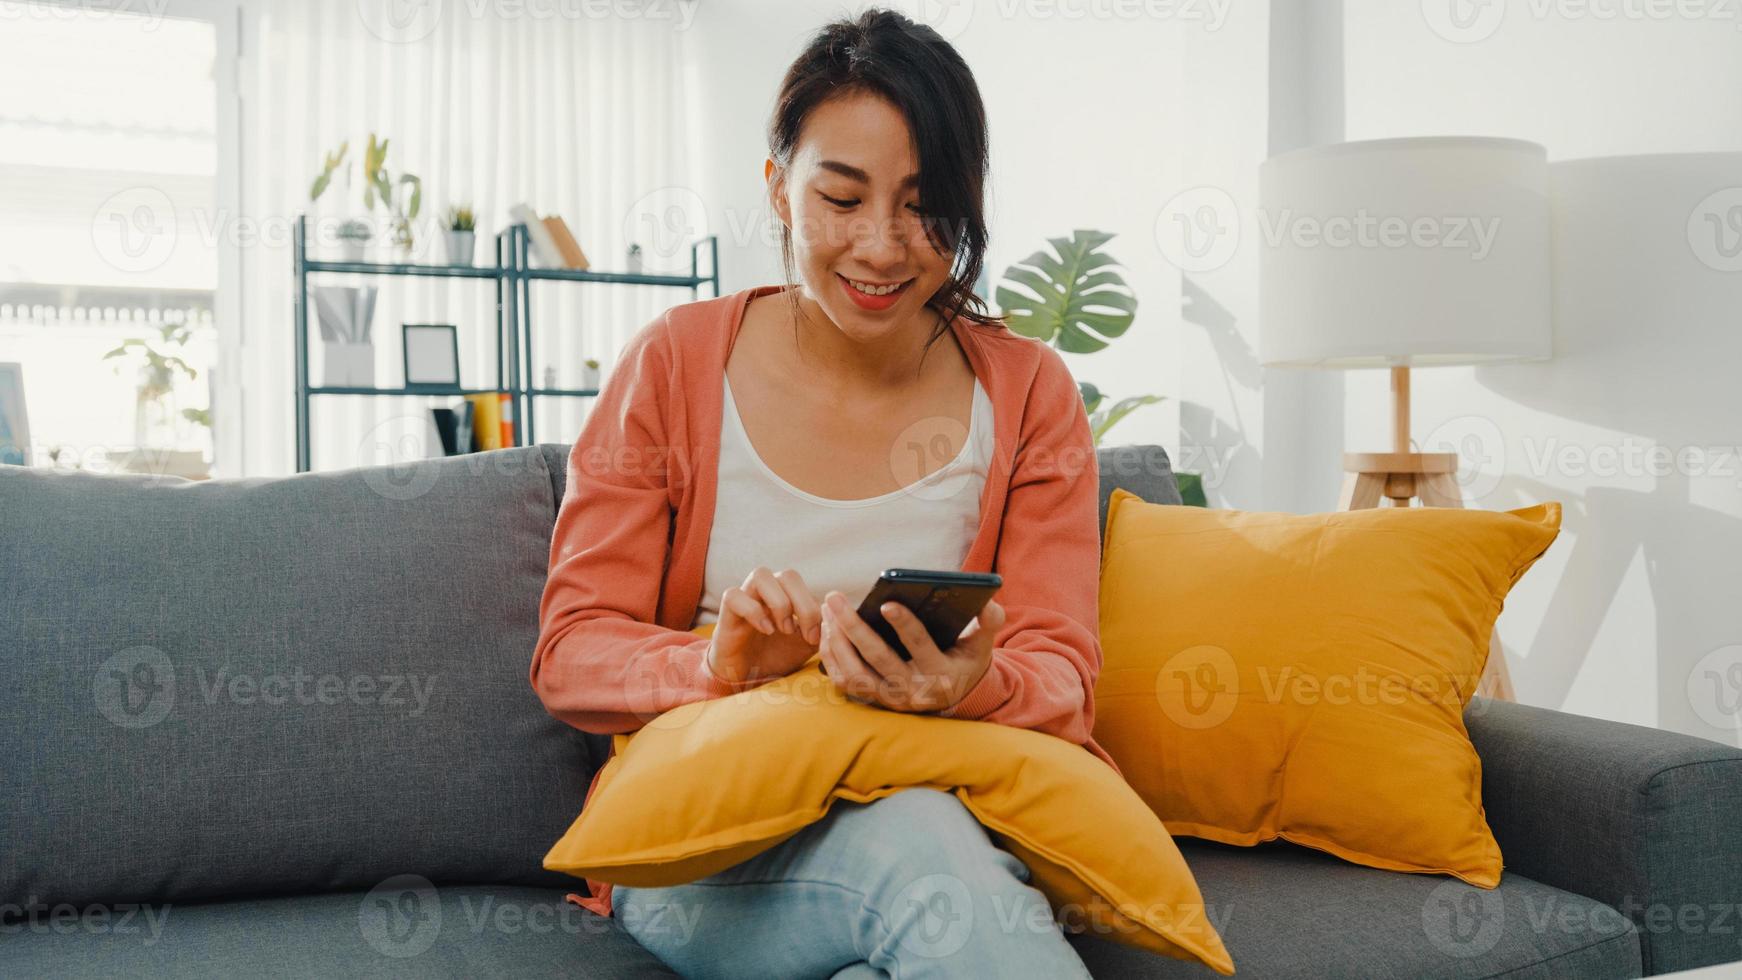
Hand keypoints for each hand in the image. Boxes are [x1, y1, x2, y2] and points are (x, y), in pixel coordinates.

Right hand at [704, 567, 823, 686]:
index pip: (807, 586)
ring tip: (783, 629)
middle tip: (801, 633)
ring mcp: (746, 598)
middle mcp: (767, 591)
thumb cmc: (775, 656)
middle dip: (802, 603)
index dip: (814, 608)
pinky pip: (734, 595)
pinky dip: (753, 610)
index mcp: (787, 595)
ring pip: (761, 574)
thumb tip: (836, 617)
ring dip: (779, 602)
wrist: (746, 677)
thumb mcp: (805, 645)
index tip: (814, 637)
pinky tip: (765, 630)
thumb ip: (821, 630)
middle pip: (788, 575)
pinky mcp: (727, 612)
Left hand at [817, 590, 1005, 712]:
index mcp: (940, 673)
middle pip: (877, 658)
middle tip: (835, 598)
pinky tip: (827, 631)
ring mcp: (891, 698)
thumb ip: (988, 622)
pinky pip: (845, 681)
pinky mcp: (875, 700)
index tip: (885, 603)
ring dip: (836, 642)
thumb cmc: (965, 661)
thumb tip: (988, 602)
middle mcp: (913, 690)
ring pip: (854, 673)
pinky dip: (831, 657)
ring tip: (828, 612)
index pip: (919, 646)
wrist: (955, 696)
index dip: (903, 624)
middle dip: (852, 627)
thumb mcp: (982, 645)